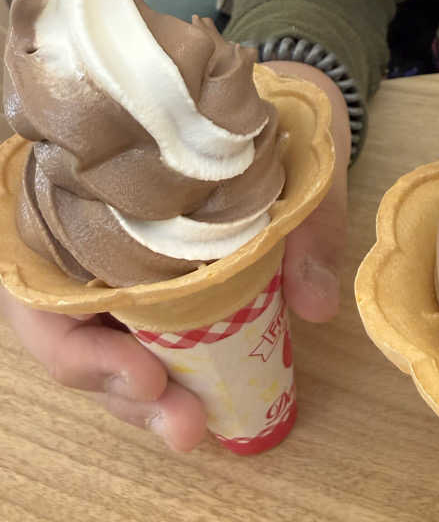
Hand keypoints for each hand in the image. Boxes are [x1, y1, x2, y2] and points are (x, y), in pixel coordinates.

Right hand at [0, 60, 349, 448]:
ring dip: (139, 397)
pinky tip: (203, 404)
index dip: (76, 344)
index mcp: (84, 185)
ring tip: (195, 427)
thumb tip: (314, 306)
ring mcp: (111, 258)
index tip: (145, 373)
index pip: (40, 283)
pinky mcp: (151, 280)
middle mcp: (81, 228)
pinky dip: (164, 375)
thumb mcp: (294, 149)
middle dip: (115, 390)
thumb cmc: (263, 111)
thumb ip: (308, 217)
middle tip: (184, 426)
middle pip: (64, 332)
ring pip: (97, 343)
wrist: (274, 94)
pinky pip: (139, 334)